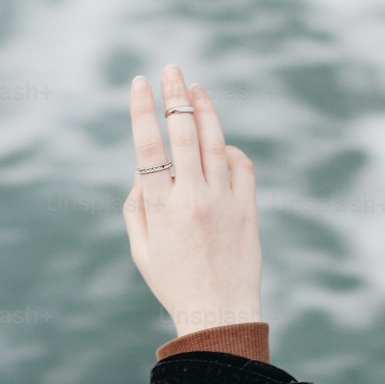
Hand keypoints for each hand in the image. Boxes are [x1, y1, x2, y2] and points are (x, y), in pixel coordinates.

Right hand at [123, 64, 262, 336]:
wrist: (219, 313)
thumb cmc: (174, 283)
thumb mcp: (141, 250)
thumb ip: (136, 206)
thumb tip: (143, 170)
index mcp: (159, 207)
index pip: (147, 145)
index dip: (142, 109)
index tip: (140, 83)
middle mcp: (192, 197)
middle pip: (182, 132)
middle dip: (175, 95)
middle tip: (171, 69)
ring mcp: (224, 201)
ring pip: (214, 140)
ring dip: (205, 109)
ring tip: (196, 88)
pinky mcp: (248, 208)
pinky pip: (241, 164)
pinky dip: (230, 148)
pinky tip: (220, 142)